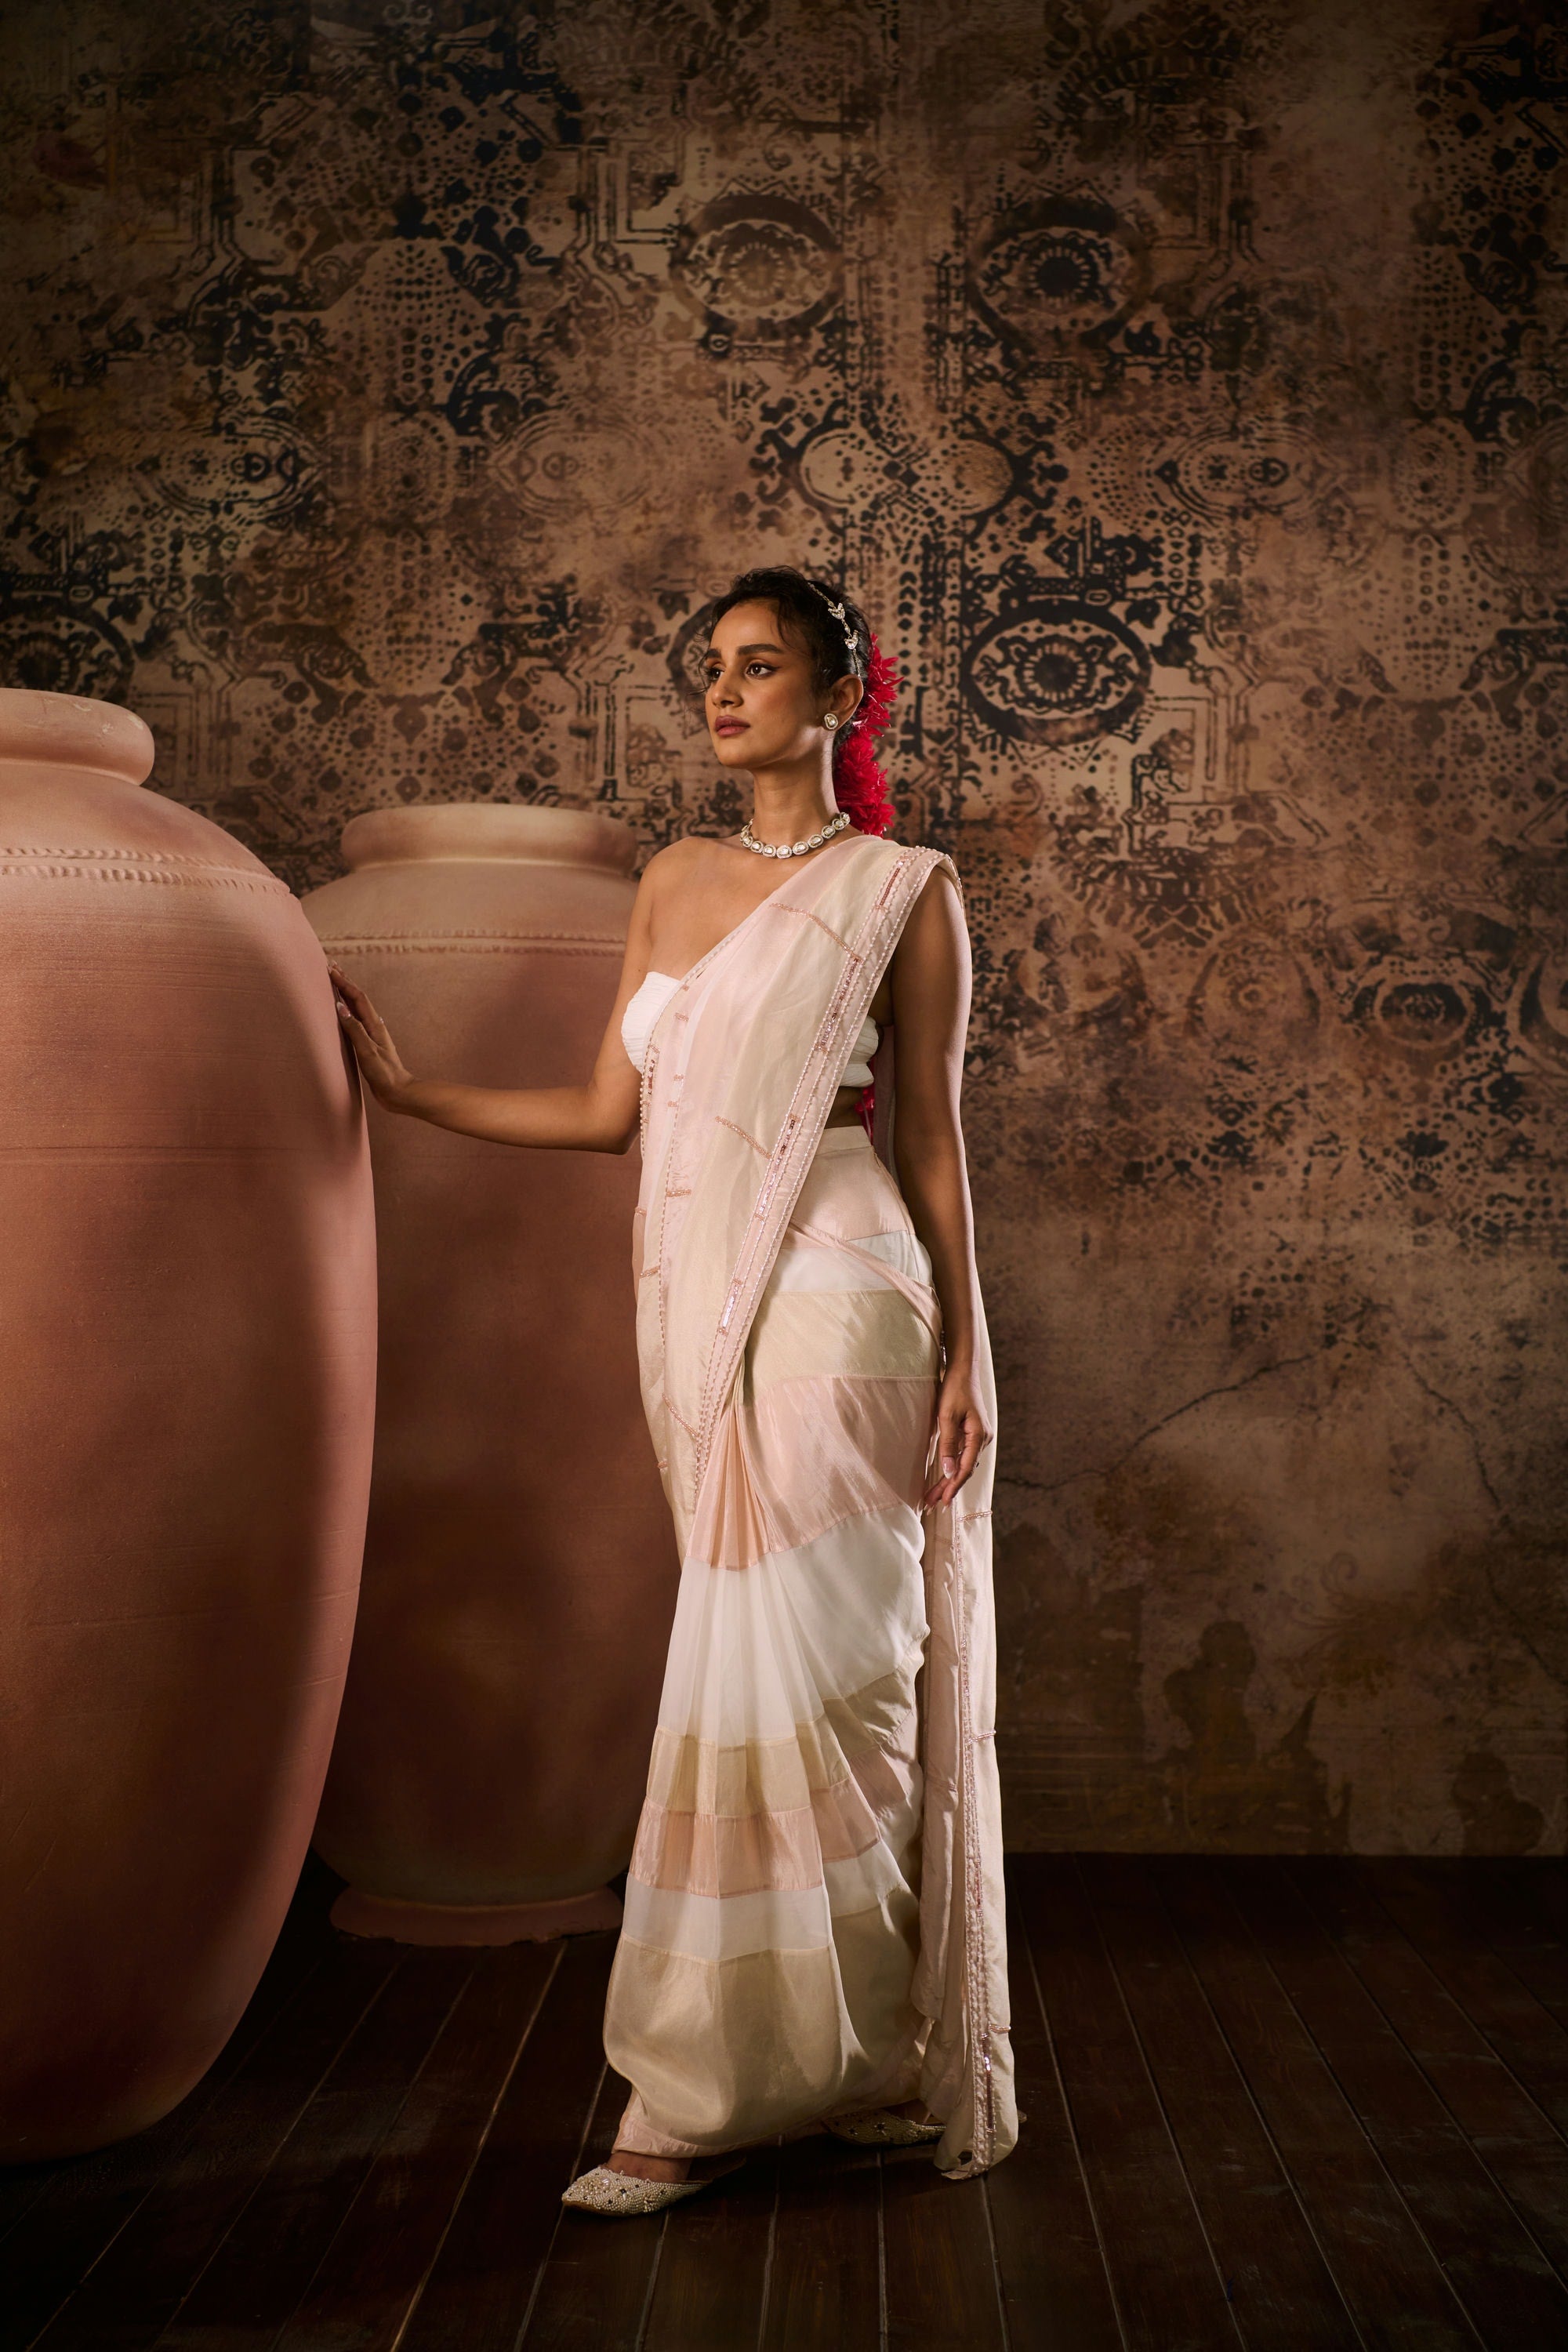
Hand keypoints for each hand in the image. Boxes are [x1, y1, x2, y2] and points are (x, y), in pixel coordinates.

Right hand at [329, 964, 412, 1105]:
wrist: (398, 1092)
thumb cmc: (384, 1074)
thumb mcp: (367, 1051)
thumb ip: (354, 1029)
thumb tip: (340, 1006)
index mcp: (374, 1025)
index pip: (357, 997)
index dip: (343, 982)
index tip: (330, 969)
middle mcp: (373, 1026)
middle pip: (357, 998)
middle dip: (344, 982)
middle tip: (331, 967)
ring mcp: (370, 1035)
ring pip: (355, 1008)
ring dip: (345, 994)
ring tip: (335, 982)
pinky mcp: (367, 1044)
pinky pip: (354, 1021)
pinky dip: (346, 1011)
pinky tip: (343, 1012)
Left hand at [921, 1363, 992, 1510]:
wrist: (962, 1370)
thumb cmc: (954, 1389)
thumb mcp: (947, 1417)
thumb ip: (948, 1445)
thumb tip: (949, 1472)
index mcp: (979, 1436)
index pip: (966, 1468)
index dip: (954, 1486)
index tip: (943, 1502)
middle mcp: (982, 1439)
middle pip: (965, 1469)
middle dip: (948, 1487)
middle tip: (932, 1504)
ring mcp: (979, 1436)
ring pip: (964, 1464)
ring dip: (949, 1479)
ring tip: (933, 1495)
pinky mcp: (972, 1433)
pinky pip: (963, 1455)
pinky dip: (952, 1466)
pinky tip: (943, 1476)